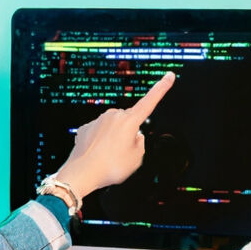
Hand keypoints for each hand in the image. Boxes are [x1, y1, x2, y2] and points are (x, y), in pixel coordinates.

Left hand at [55, 72, 174, 199]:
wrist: (82, 174)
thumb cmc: (110, 167)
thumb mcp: (137, 158)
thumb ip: (140, 143)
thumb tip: (135, 136)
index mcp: (129, 121)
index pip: (150, 101)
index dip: (161, 88)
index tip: (169, 75)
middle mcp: (113, 116)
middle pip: (129, 122)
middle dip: (128, 135)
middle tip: (122, 154)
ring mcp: (98, 121)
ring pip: (113, 128)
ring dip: (113, 140)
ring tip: (108, 157)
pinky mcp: (86, 128)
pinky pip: (99, 134)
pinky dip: (100, 144)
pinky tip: (97, 156)